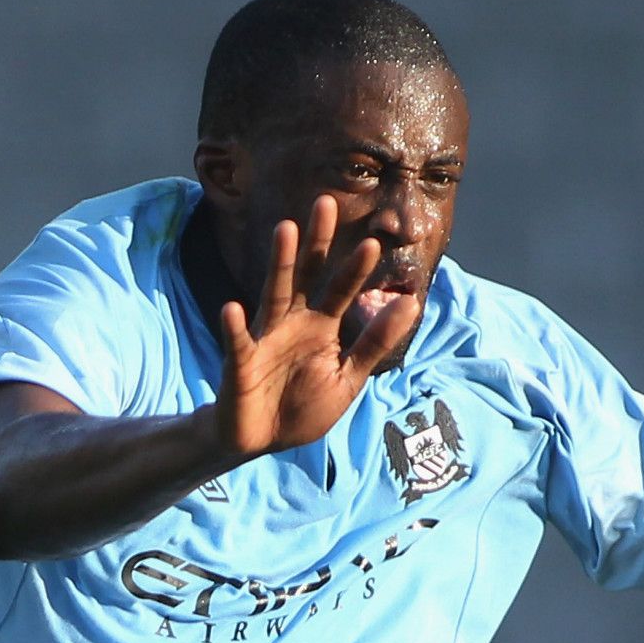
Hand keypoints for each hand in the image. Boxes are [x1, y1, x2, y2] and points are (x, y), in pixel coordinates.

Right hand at [214, 195, 422, 456]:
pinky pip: (238, 344)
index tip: (374, 242)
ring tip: (284, 230)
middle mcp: (292, 323)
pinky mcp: (241, 364)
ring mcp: (265, 339)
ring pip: (273, 295)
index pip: (341, 290)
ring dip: (279, 264)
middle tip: (325, 202)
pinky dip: (235, 328)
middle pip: (306, 276)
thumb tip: (411, 303)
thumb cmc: (305, 405)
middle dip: (315, 242)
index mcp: (321, 327)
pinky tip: (232, 310)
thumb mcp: (349, 377)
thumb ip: (375, 342)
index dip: (356, 269)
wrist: (264, 440)